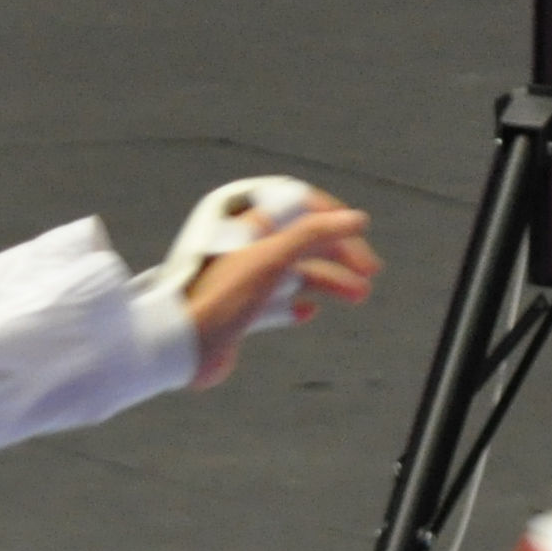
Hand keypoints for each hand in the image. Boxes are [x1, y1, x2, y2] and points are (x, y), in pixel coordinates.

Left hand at [183, 198, 378, 386]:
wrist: (181, 347)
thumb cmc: (219, 296)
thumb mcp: (271, 257)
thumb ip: (314, 233)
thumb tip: (356, 218)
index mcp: (245, 221)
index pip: (297, 204)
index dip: (330, 215)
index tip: (359, 232)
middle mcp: (245, 245)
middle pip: (302, 239)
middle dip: (339, 253)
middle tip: (370, 272)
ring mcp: (242, 278)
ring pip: (294, 271)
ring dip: (329, 280)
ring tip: (358, 296)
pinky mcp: (239, 309)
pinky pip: (275, 302)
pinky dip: (295, 304)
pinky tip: (309, 311)